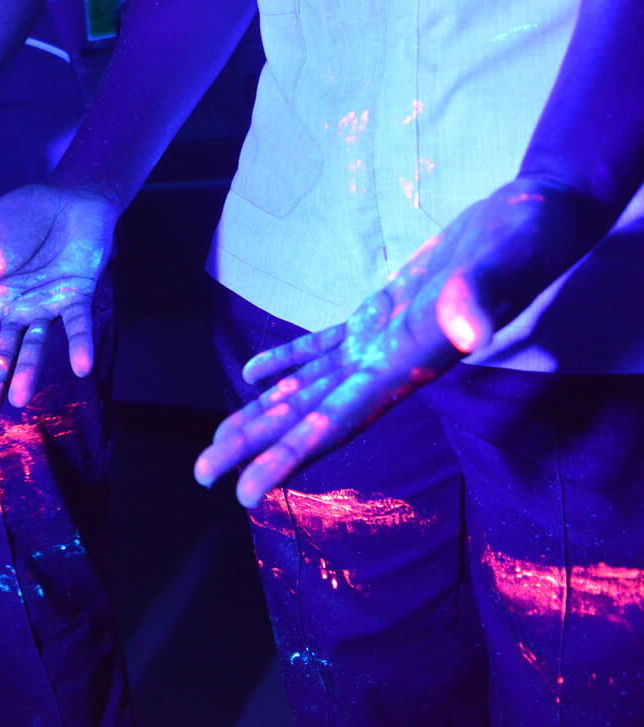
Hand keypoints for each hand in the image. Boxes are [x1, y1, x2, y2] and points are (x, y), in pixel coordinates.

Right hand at [0, 182, 118, 420]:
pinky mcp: (76, 295)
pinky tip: (82, 367)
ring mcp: (46, 306)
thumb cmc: (22, 214)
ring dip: (27, 372)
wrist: (67, 196)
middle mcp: (16, 311)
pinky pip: (77, 324)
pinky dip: (80, 345)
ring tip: (19, 399)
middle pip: (0, 354)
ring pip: (35, 346)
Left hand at [194, 177, 601, 506]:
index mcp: (407, 364)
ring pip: (308, 388)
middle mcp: (387, 365)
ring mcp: (380, 342)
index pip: (337, 421)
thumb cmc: (531, 240)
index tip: (245, 492)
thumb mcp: (510, 261)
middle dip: (255, 445)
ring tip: (216, 441)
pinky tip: (255, 373)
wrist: (539, 219)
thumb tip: (467, 329)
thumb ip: (484, 296)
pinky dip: (288, 361)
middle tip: (202, 474)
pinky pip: (323, 346)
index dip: (288, 457)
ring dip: (262, 413)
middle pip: (308, 416)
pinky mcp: (379, 315)